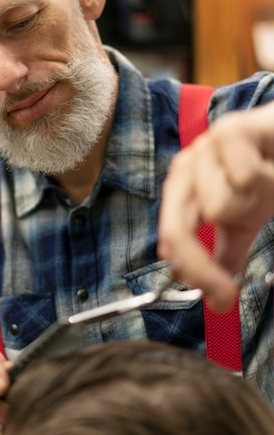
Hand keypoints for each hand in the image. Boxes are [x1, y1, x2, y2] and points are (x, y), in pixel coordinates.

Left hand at [158, 101, 273, 310]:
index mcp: (181, 192)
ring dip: (254, 203)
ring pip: (218, 208)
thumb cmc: (264, 175)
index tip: (222, 299)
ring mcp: (203, 149)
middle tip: (240, 259)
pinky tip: (270, 165)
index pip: (171, 240)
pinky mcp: (229, 130)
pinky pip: (244, 178)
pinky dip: (268, 180)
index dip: (195, 273)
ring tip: (265, 184)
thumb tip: (217, 303)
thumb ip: (226, 258)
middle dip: (213, 257)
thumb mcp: (242, 224)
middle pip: (180, 231)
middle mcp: (185, 170)